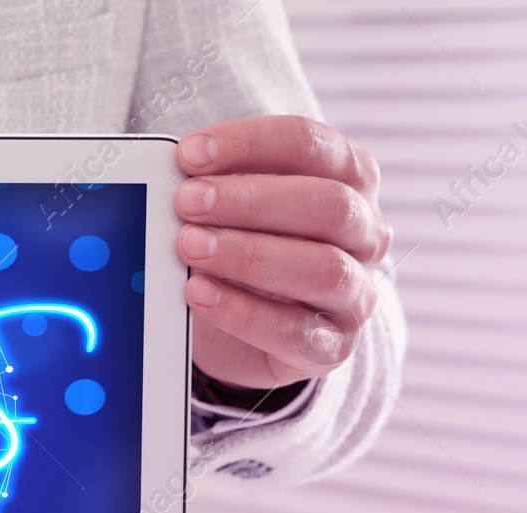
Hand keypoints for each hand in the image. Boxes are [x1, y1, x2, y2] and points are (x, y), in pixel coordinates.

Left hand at [175, 115, 392, 389]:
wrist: (250, 331)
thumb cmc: (245, 251)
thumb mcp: (233, 213)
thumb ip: (216, 189)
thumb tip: (170, 177)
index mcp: (348, 179)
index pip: (310, 145)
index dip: (249, 143)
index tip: (189, 154)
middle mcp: (364, 233)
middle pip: (328, 204)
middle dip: (251, 199)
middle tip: (187, 202)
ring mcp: (356, 292)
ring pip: (323, 267)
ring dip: (248, 254)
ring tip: (190, 247)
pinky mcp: (332, 347)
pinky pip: (295, 331)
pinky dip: (241, 312)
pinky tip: (198, 294)